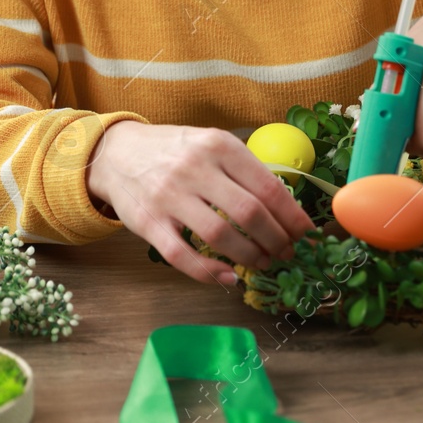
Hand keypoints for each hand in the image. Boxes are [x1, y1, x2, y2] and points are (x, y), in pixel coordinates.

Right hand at [85, 121, 314, 285]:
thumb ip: (244, 170)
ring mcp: (169, 196)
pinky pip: (182, 256)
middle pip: (249, 213)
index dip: (292, 216)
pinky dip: (209, 272)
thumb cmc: (175, 151)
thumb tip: (287, 208)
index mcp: (218, 146)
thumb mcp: (211, 144)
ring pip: (220, 236)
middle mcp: (195, 168)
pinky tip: (227, 277)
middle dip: (276, 239)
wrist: (117, 153)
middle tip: (286, 252)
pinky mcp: (148, 223)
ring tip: (262, 262)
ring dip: (249, 256)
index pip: (268, 186)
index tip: (305, 233)